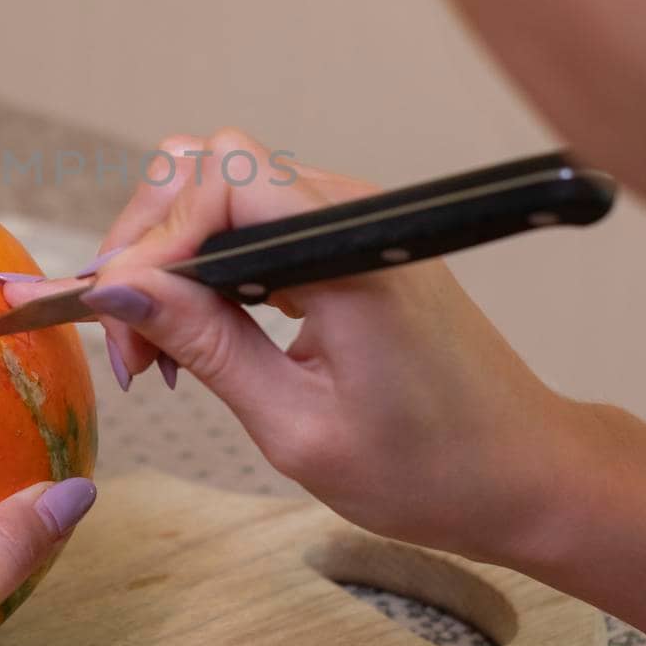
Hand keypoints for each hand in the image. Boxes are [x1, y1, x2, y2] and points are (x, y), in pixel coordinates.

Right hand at [5, 129, 582, 561]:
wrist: (526, 476)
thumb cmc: (431, 470)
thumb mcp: (296, 428)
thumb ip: (206, 345)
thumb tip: (120, 290)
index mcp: (348, 255)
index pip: (218, 182)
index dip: (153, 243)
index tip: (121, 320)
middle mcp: (351, 215)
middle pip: (208, 169)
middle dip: (149, 247)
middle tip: (131, 347)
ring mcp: (351, 221)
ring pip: (222, 192)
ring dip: (174, 260)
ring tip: (159, 353)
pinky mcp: (348, 241)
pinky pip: (254, 223)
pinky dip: (209, 268)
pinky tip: (197, 336)